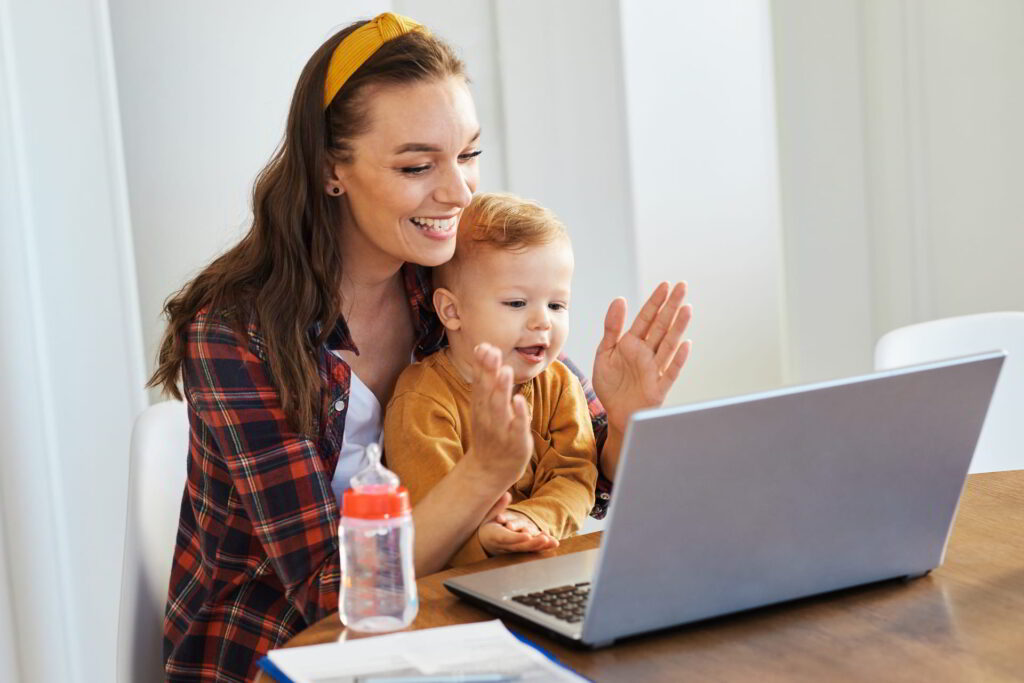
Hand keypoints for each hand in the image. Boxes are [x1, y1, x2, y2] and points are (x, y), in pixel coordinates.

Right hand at [467, 343, 532, 488]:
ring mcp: (501, 429)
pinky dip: (517, 414)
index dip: (481, 365)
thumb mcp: (483, 405)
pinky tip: (519, 400)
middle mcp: (488, 416)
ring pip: (500, 407)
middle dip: (489, 372)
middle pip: (488, 391)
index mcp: (481, 406)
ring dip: (502, 389)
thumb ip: (485, 379)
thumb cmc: (489, 432)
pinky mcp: (516, 441)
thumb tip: (484, 348)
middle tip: (492, 352)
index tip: (483, 346)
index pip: (479, 382)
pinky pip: (517, 426)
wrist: (489, 470)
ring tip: (505, 371)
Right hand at [479, 510, 558, 555]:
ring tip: (554, 542)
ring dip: (542, 546)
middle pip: (520, 546)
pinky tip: (554, 543)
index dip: (517, 538)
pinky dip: (543, 547)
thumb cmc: (487, 526)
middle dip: (534, 543)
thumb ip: (498, 507)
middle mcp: (506, 546)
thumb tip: (506, 494)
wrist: (486, 541)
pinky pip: (533, 549)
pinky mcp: (521, 549)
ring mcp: (515, 549)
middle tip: (545, 539)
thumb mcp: (489, 516)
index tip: (528, 535)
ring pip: (529, 549)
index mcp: (496, 536)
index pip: (507, 538)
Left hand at [593, 281, 691, 433]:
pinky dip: (678, 359)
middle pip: (661, 326)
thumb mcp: (604, 353)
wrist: (615, 414)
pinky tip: (686, 345)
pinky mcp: (659, 387)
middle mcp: (646, 353)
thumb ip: (612, 328)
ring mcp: (654, 368)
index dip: (655, 301)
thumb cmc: (611, 384)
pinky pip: (670, 372)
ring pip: (668, 344)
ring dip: (678, 327)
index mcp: (632, 343)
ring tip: (687, 308)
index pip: (646, 318)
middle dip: (671, 306)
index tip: (665, 284)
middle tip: (682, 286)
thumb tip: (619, 299)